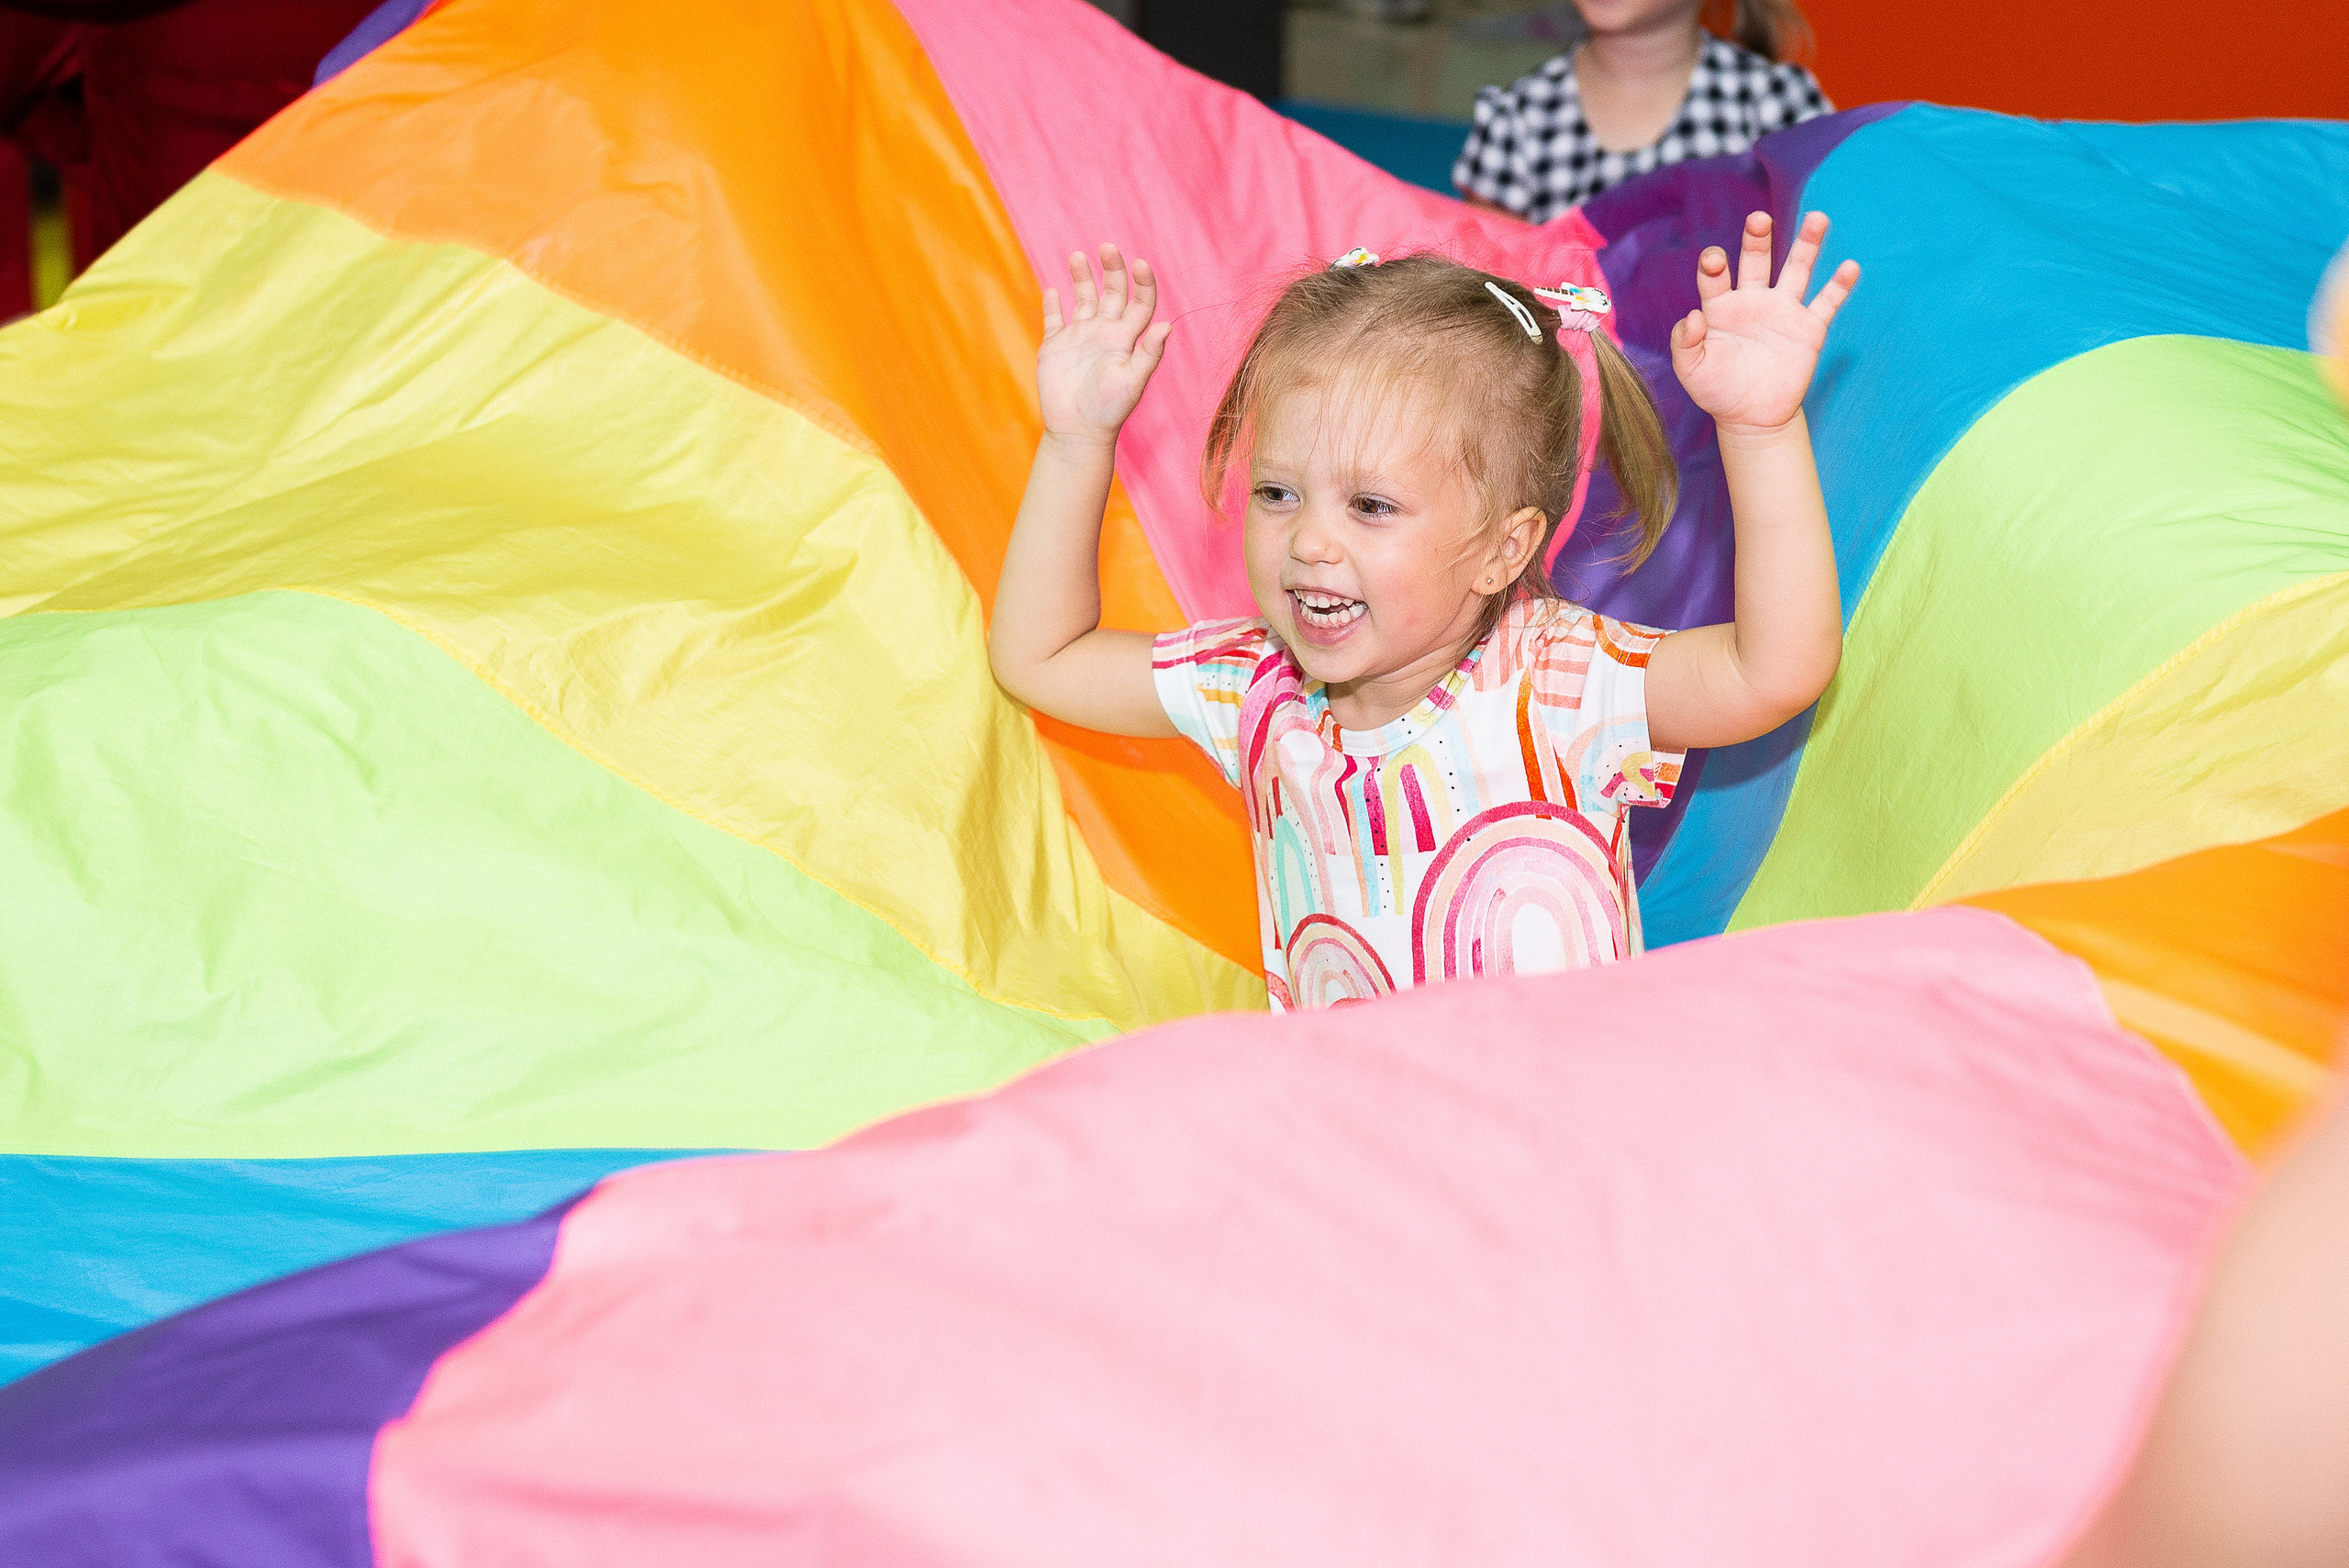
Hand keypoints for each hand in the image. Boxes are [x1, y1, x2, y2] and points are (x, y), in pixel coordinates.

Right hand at [1037, 242, 1171, 449]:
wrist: (1077, 431)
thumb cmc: (1109, 409)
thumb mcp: (1133, 380)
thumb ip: (1149, 353)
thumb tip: (1167, 325)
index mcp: (1126, 338)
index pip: (1140, 302)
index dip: (1142, 282)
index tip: (1139, 264)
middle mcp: (1105, 333)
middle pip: (1112, 292)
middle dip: (1112, 269)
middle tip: (1108, 247)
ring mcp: (1079, 338)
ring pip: (1082, 299)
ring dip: (1081, 277)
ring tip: (1077, 256)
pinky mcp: (1055, 346)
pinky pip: (1054, 319)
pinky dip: (1052, 304)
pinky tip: (1052, 289)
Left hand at [1670, 211, 1857, 436]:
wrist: (1751, 418)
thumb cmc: (1717, 391)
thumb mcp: (1692, 370)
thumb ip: (1685, 343)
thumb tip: (1693, 315)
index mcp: (1720, 307)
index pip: (1716, 276)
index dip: (1714, 265)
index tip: (1714, 261)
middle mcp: (1753, 301)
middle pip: (1756, 261)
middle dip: (1757, 239)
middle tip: (1759, 219)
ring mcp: (1783, 312)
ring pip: (1797, 270)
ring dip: (1807, 244)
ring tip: (1817, 218)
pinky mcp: (1808, 329)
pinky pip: (1827, 303)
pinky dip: (1840, 286)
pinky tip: (1850, 267)